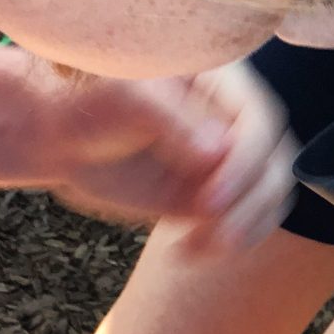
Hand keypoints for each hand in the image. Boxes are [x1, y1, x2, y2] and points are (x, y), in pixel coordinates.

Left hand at [45, 62, 294, 254]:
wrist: (58, 130)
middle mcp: (232, 121)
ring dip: (245, 227)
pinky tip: (188, 252)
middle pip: (275, 162)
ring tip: (203, 247)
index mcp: (222, 82)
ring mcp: (224, 160)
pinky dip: (225, 242)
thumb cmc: (87, 98)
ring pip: (266, 196)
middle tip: (213, 228)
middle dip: (251, 201)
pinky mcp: (209, 193)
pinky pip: (239, 221)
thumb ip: (170, 119)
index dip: (245, 161)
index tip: (211, 196)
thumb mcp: (125, 96)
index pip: (259, 121)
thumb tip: (217, 153)